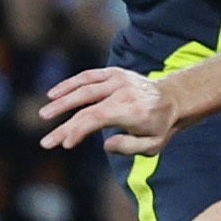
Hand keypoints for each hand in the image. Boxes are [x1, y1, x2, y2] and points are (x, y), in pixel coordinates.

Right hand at [38, 67, 179, 154]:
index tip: (65, 144)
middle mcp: (124, 92)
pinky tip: (54, 94)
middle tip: (46, 142)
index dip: (78, 130)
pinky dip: (70, 83)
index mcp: (133, 110)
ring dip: (62, 101)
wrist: (175, 98)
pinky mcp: (115, 73)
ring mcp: (119, 80)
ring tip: (45, 114)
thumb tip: (106, 145)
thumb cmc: (161, 126)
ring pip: (84, 88)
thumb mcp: (154, 145)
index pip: (97, 118)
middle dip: (64, 125)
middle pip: (86, 106)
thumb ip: (130, 147)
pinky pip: (89, 76)